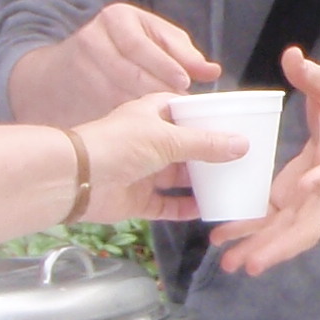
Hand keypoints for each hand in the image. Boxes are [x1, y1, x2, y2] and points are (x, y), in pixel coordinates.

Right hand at [10, 1, 218, 121]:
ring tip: (167, 118)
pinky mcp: (73, 93)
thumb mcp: (153, 38)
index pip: (142, 44)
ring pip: (117, 93)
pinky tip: (142, 127)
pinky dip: (126, 120)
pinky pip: (104, 109)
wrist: (63, 69)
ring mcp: (80, 66)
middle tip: (180, 105)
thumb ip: (183, 53)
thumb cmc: (125, 49)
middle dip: (158, 90)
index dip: (165, 65)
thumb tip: (212, 71)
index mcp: (117, 18)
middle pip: (130, 71)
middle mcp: (93, 38)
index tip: (185, 82)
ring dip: (145, 109)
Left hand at [72, 91, 248, 224]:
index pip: (185, 110)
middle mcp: (149, 141)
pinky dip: (186, 207)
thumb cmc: (119, 145)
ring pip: (179, 177)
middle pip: (186, 146)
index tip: (236, 123)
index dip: (207, 115)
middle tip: (242, 159)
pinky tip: (208, 210)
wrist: (77, 179)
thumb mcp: (167, 138)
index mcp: (153, 115)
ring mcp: (143, 171)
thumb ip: (205, 144)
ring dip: (201, 182)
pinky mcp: (138, 199)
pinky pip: (168, 204)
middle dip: (211, 153)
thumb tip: (242, 145)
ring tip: (231, 184)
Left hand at [213, 47, 319, 276]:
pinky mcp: (294, 201)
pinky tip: (225, 243)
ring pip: (287, 233)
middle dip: (278, 244)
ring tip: (229, 263)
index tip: (306, 187)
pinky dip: (252, 236)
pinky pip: (274, 225)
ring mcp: (309, 199)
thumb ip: (313, 75)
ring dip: (260, 249)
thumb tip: (291, 55)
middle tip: (250, 262)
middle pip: (306, 223)